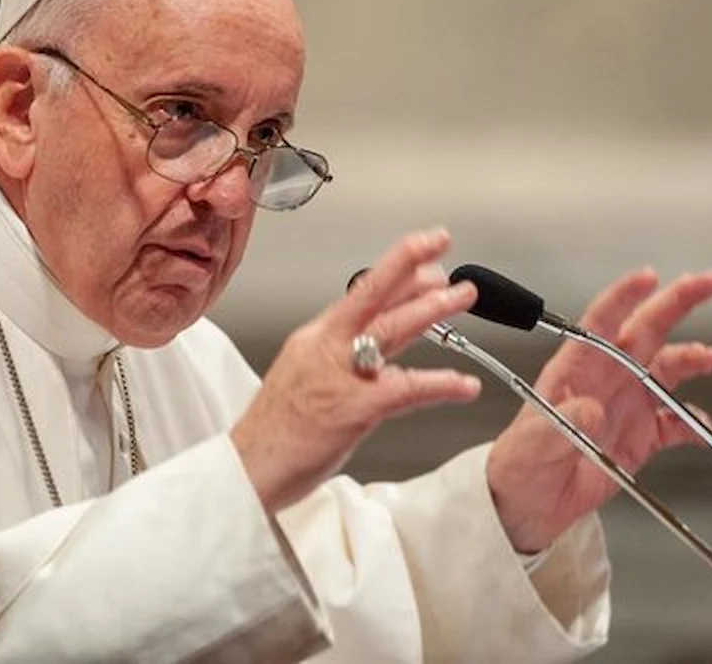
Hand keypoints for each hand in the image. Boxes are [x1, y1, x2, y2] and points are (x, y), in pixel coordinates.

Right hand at [232, 228, 481, 513]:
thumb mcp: (306, 375)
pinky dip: (439, 384)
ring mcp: (339, 376)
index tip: (424, 250)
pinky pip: (405, 389)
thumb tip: (380, 341)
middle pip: (371, 294)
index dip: (396, 267)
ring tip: (461, 296)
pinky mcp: (353, 409)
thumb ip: (344, 355)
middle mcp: (326, 348)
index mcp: (316, 338)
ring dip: (430, 310)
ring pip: (390, 329)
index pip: (361, 292)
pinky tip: (463, 384)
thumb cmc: (275, 433)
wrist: (247, 469)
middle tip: (441, 243)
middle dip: (410, 265)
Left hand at [486, 268, 711, 552]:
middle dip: (678, 303)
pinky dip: (693, 424)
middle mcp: (605, 380)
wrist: (527, 506)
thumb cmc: (518, 466)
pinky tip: (701, 429)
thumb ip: (561, 425)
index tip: (648, 277)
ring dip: (690, 359)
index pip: (601, 321)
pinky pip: (674, 424)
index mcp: (575, 369)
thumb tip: (591, 408)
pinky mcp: (640, 439)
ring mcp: (625, 406)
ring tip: (709, 358)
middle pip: (646, 330)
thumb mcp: (532, 445)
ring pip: (666, 370)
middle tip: (709, 282)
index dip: (625, 296)